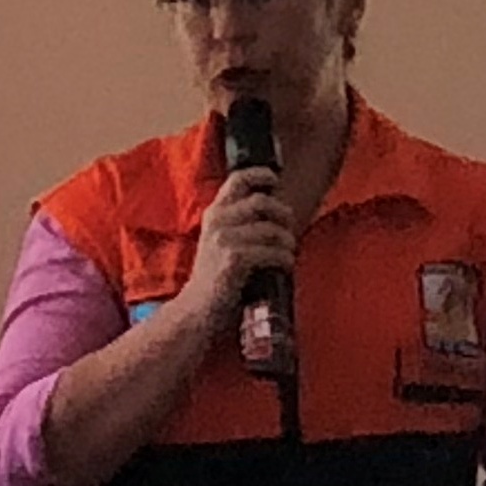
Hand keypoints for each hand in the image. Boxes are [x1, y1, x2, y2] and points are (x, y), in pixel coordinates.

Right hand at [184, 163, 296, 323]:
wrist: (196, 311)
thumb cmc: (216, 278)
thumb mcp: (220, 242)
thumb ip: (239, 223)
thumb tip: (276, 210)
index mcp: (214, 213)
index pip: (237, 180)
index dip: (260, 175)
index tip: (275, 179)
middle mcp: (218, 221)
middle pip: (263, 202)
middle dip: (284, 215)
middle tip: (289, 231)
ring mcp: (225, 240)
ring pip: (273, 229)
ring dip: (288, 242)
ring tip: (288, 253)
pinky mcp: (235, 260)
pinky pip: (273, 252)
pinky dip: (285, 260)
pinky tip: (284, 267)